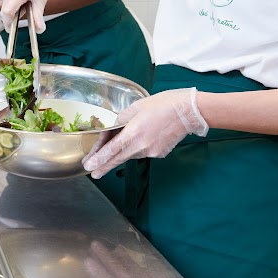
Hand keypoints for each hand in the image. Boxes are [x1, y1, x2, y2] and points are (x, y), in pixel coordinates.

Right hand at [0, 0, 70, 32]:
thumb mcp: (41, 1)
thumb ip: (38, 17)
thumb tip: (38, 29)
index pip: (7, 12)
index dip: (8, 23)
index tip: (10, 29)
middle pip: (3, 8)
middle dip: (11, 14)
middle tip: (23, 10)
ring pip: (0, 3)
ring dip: (8, 6)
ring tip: (21, 1)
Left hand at [82, 88, 207, 177]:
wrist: (188, 111)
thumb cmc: (163, 105)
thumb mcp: (136, 107)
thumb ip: (121, 120)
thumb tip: (114, 129)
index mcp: (134, 133)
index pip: (112, 150)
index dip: (99, 159)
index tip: (89, 166)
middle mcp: (142, 146)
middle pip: (118, 158)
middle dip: (104, 166)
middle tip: (93, 173)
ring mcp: (152, 152)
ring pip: (131, 154)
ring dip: (123, 152)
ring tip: (124, 141)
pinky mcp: (159, 154)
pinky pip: (143, 152)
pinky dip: (138, 147)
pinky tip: (144, 137)